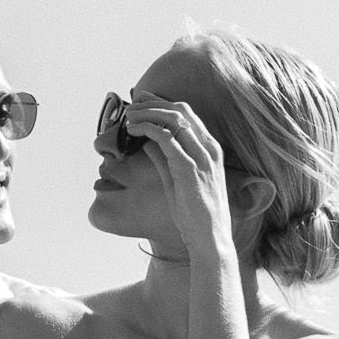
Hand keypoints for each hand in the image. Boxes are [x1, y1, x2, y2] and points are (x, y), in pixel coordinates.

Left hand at [126, 96, 237, 259]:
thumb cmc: (196, 214)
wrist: (210, 239)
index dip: (162, 103)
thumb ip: (164, 159)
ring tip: (129, 116)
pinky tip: (133, 131)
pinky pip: (166, 138)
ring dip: (147, 113)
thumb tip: (147, 142)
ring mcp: (201, 157)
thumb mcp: (178, 181)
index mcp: (210, 149)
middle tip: (132, 105)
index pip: (187, 114)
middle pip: (181, 110)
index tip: (142, 100)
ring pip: (173, 119)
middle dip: (153, 103)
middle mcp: (209, 148)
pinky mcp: (189, 168)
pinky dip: (147, 129)